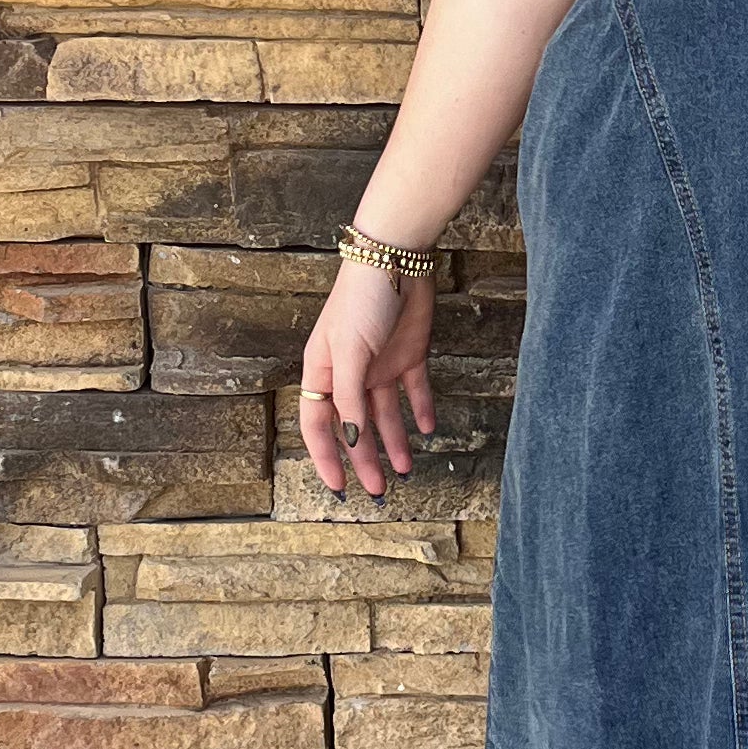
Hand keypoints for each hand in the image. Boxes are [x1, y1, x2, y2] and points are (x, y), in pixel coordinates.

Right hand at [298, 254, 435, 495]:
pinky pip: (415, 391)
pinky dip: (421, 411)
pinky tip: (428, 430)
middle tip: (380, 490)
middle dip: (366, 460)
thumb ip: (350, 397)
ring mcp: (380, 365)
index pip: (319, 425)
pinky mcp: (409, 354)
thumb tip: (353, 438)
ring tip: (406, 471)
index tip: (339, 488)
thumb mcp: (349, 353)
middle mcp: (350, 374)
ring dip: (395, 442)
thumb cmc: (360, 301)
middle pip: (356, 426)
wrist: (396, 258)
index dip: (327, 457)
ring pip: (386, 414)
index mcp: (323, 372)